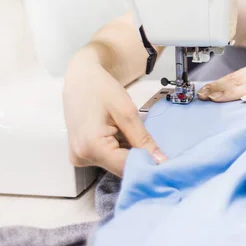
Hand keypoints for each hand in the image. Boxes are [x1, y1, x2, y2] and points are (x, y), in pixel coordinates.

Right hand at [63, 58, 166, 176]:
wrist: (81, 78)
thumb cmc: (101, 88)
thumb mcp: (127, 112)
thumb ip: (143, 139)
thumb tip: (160, 161)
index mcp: (90, 146)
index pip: (126, 167)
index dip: (148, 165)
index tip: (166, 161)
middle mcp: (81, 157)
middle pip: (120, 168)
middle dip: (140, 159)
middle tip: (155, 146)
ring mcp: (79, 156)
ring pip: (115, 163)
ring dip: (130, 153)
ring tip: (135, 134)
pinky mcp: (81, 153)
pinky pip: (108, 158)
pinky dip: (120, 149)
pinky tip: (122, 134)